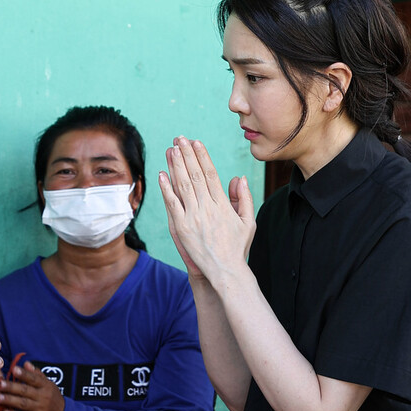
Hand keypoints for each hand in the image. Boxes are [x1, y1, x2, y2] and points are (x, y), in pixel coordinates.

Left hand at [0, 360, 64, 410]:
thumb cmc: (52, 399)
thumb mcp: (48, 385)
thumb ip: (36, 375)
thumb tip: (26, 363)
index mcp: (46, 386)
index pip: (34, 379)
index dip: (24, 374)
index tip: (14, 369)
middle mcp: (44, 398)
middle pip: (26, 391)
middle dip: (12, 387)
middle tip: (0, 384)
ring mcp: (40, 410)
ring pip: (23, 404)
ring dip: (10, 400)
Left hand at [158, 138, 255, 289]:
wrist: (225, 271)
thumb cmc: (238, 247)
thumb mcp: (248, 221)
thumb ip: (244, 198)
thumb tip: (239, 178)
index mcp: (223, 204)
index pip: (210, 174)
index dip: (202, 156)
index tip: (196, 142)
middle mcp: (207, 208)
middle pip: (195, 175)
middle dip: (186, 154)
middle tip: (180, 138)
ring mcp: (193, 217)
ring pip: (183, 185)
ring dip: (176, 165)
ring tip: (171, 149)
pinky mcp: (181, 228)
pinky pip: (172, 204)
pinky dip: (166, 188)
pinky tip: (162, 174)